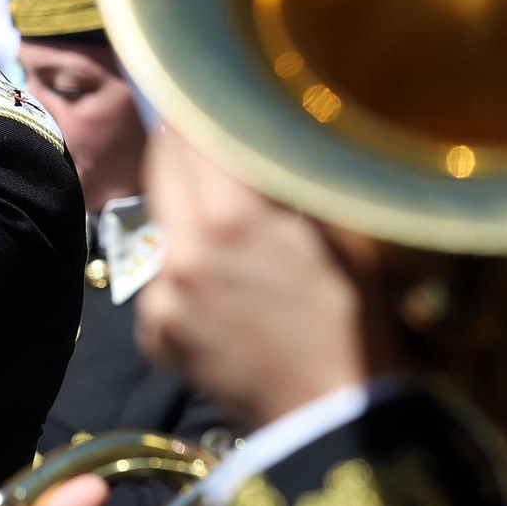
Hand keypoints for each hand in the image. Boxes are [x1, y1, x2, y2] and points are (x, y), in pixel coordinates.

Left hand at [135, 128, 368, 429]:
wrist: (332, 415)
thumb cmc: (354, 317)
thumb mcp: (340, 230)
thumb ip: (289, 176)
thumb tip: (259, 128)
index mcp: (232, 216)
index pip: (192, 129)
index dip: (201, 106)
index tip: (210, 91)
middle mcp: (183, 249)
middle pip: (162, 164)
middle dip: (186, 148)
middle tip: (212, 140)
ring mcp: (160, 295)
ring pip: (161, 219)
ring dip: (186, 210)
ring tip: (230, 227)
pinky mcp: (151, 329)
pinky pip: (161, 274)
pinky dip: (185, 268)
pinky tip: (224, 287)